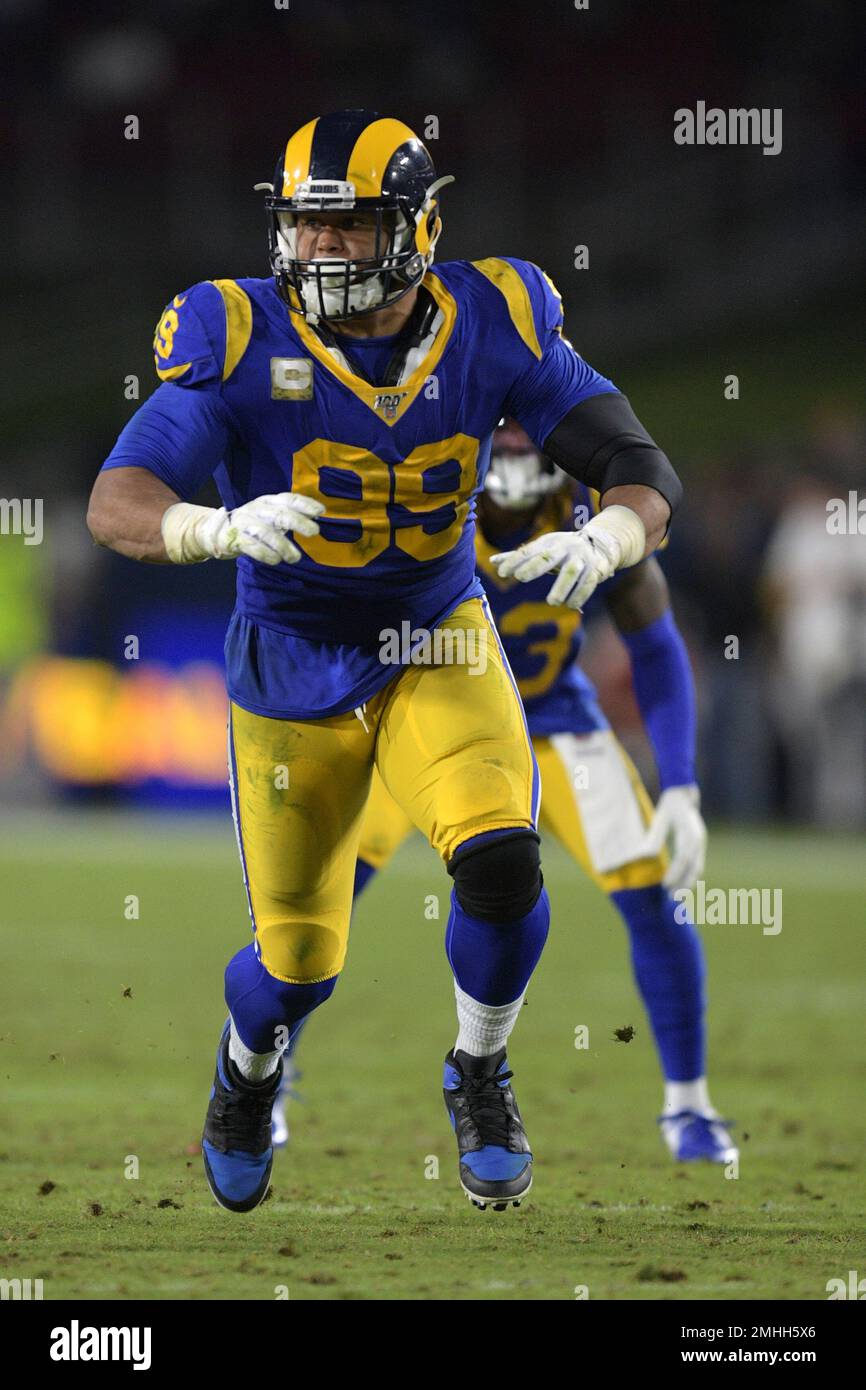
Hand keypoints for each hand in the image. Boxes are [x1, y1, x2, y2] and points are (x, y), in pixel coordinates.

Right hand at [162, 492, 323, 564]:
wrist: (215, 530)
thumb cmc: (252, 524)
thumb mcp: (270, 515)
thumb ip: (289, 514)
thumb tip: (317, 516)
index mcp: (267, 501)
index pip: (288, 498)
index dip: (305, 504)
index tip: (321, 512)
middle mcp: (257, 509)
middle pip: (280, 514)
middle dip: (299, 523)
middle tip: (315, 532)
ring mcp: (245, 523)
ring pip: (267, 534)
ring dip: (284, 546)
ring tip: (296, 558)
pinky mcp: (235, 539)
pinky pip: (252, 547)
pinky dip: (266, 555)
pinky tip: (276, 561)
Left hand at [491, 526, 621, 609]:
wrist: (603, 542)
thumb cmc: (564, 549)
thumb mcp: (543, 548)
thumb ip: (519, 556)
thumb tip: (492, 562)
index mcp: (549, 543)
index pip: (528, 551)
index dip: (514, 561)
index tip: (501, 572)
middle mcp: (565, 548)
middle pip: (548, 557)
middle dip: (534, 566)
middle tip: (521, 578)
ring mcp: (581, 558)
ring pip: (571, 572)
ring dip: (561, 587)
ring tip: (552, 602)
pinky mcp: (596, 569)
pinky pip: (588, 583)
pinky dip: (580, 595)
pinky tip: (571, 605)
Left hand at [639, 784, 706, 893]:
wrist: (684, 795)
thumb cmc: (669, 806)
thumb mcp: (660, 818)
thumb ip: (655, 836)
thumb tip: (646, 855)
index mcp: (690, 833)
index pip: (683, 858)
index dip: (675, 873)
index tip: (664, 885)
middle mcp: (698, 841)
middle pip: (694, 868)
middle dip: (683, 885)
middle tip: (671, 900)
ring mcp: (700, 844)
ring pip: (697, 869)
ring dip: (688, 884)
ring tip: (676, 897)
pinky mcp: (698, 847)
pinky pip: (696, 866)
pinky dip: (689, 877)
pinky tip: (680, 886)